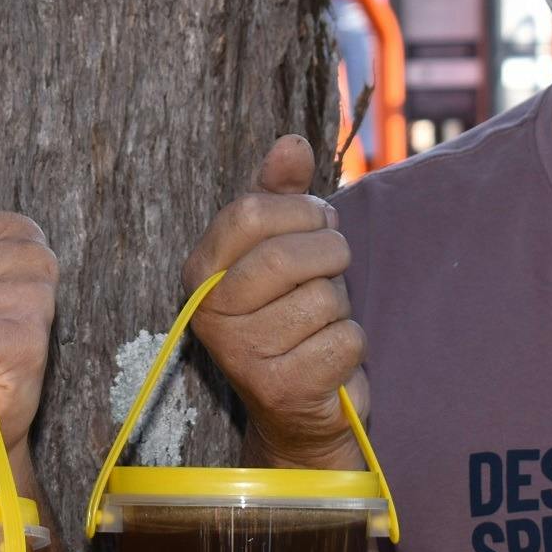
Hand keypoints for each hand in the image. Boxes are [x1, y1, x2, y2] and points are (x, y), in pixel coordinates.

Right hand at [181, 135, 366, 471]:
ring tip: (322, 319)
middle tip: (335, 263)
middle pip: (288, 255)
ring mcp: (244, 356)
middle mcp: (211, 316)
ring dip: (340, 305)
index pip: (251, 212)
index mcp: (201, 273)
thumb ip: (281, 194)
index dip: (301, 210)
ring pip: (323, 299)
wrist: (297, 409)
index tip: (319, 221)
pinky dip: (350, 343)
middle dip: (330, 252)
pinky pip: (344, 340)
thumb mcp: (277, 247)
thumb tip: (291, 142)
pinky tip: (329, 355)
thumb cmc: (288, 313)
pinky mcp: (284, 390)